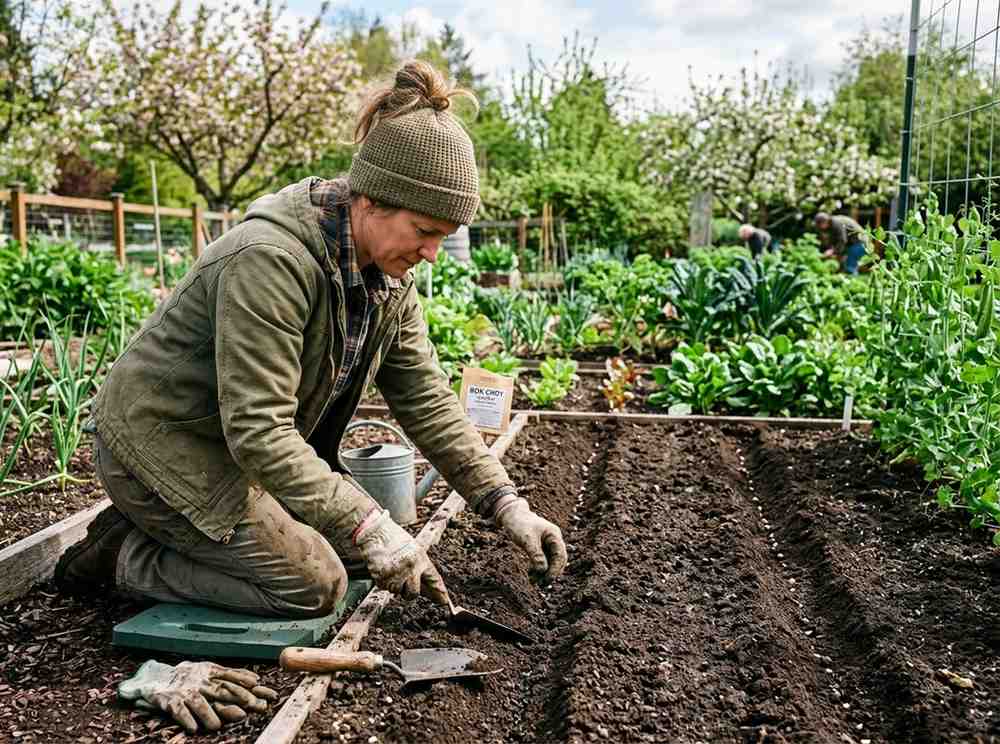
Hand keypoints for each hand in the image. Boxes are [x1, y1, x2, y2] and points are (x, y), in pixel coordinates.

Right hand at [117, 660, 277, 732]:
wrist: (153, 677)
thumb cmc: (186, 676)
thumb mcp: (208, 670)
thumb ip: (229, 676)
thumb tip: (255, 681)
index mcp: (209, 672)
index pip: (230, 676)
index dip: (244, 680)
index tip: (259, 686)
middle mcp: (199, 681)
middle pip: (220, 689)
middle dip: (237, 696)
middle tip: (252, 705)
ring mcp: (184, 691)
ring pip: (199, 702)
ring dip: (209, 714)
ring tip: (217, 726)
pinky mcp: (168, 702)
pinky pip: (178, 711)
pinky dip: (187, 719)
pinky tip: (194, 729)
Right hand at [355, 509, 449, 604]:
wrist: (375, 534)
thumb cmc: (394, 539)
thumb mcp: (414, 549)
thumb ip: (421, 567)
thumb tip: (428, 587)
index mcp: (420, 559)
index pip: (433, 579)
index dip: (439, 592)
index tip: (444, 601)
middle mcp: (410, 568)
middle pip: (413, 593)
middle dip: (408, 591)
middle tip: (403, 580)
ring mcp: (396, 574)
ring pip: (397, 591)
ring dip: (394, 585)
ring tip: (392, 568)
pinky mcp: (382, 578)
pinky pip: (385, 588)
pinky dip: (384, 581)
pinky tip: (384, 569)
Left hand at [495, 498, 566, 583]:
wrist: (510, 515)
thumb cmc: (519, 524)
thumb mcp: (527, 539)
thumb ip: (536, 554)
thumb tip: (543, 570)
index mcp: (554, 534)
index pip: (561, 555)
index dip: (556, 569)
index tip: (548, 580)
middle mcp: (553, 539)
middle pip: (557, 560)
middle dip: (551, 573)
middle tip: (542, 585)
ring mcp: (547, 543)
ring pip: (550, 561)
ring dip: (543, 572)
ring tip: (534, 582)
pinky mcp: (539, 546)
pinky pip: (542, 560)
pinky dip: (538, 568)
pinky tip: (531, 575)